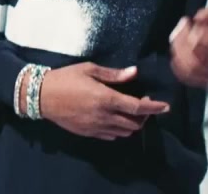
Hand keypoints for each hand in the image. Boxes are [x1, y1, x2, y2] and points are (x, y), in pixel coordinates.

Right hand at [38, 63, 170, 139]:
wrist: (41, 96)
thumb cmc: (65, 78)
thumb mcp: (89, 69)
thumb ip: (113, 74)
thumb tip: (134, 72)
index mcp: (106, 98)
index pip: (137, 107)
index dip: (154, 108)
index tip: (165, 106)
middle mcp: (104, 116)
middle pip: (134, 123)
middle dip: (145, 116)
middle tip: (144, 105)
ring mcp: (96, 127)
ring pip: (124, 132)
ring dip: (132, 124)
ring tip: (131, 113)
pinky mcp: (88, 133)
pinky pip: (111, 136)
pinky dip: (119, 130)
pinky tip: (116, 120)